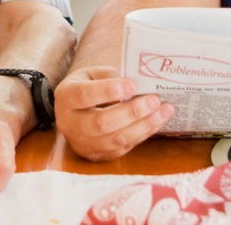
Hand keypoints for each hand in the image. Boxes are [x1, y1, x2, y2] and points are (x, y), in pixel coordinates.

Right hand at [54, 65, 173, 160]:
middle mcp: (70, 124)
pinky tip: (158, 121)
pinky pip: (123, 147)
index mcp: (66, 97)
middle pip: (101, 122)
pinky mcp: (98, 155)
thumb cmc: (88, 86)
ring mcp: (83, 143)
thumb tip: (138, 87)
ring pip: (115, 139)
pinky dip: (143, 133)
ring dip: (144, 125)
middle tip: (154, 100)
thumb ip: (111, 77)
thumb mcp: (92, 74)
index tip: (132, 85)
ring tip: (164, 110)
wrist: (74, 112)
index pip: (84, 95)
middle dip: (131, 112)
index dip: (108, 91)